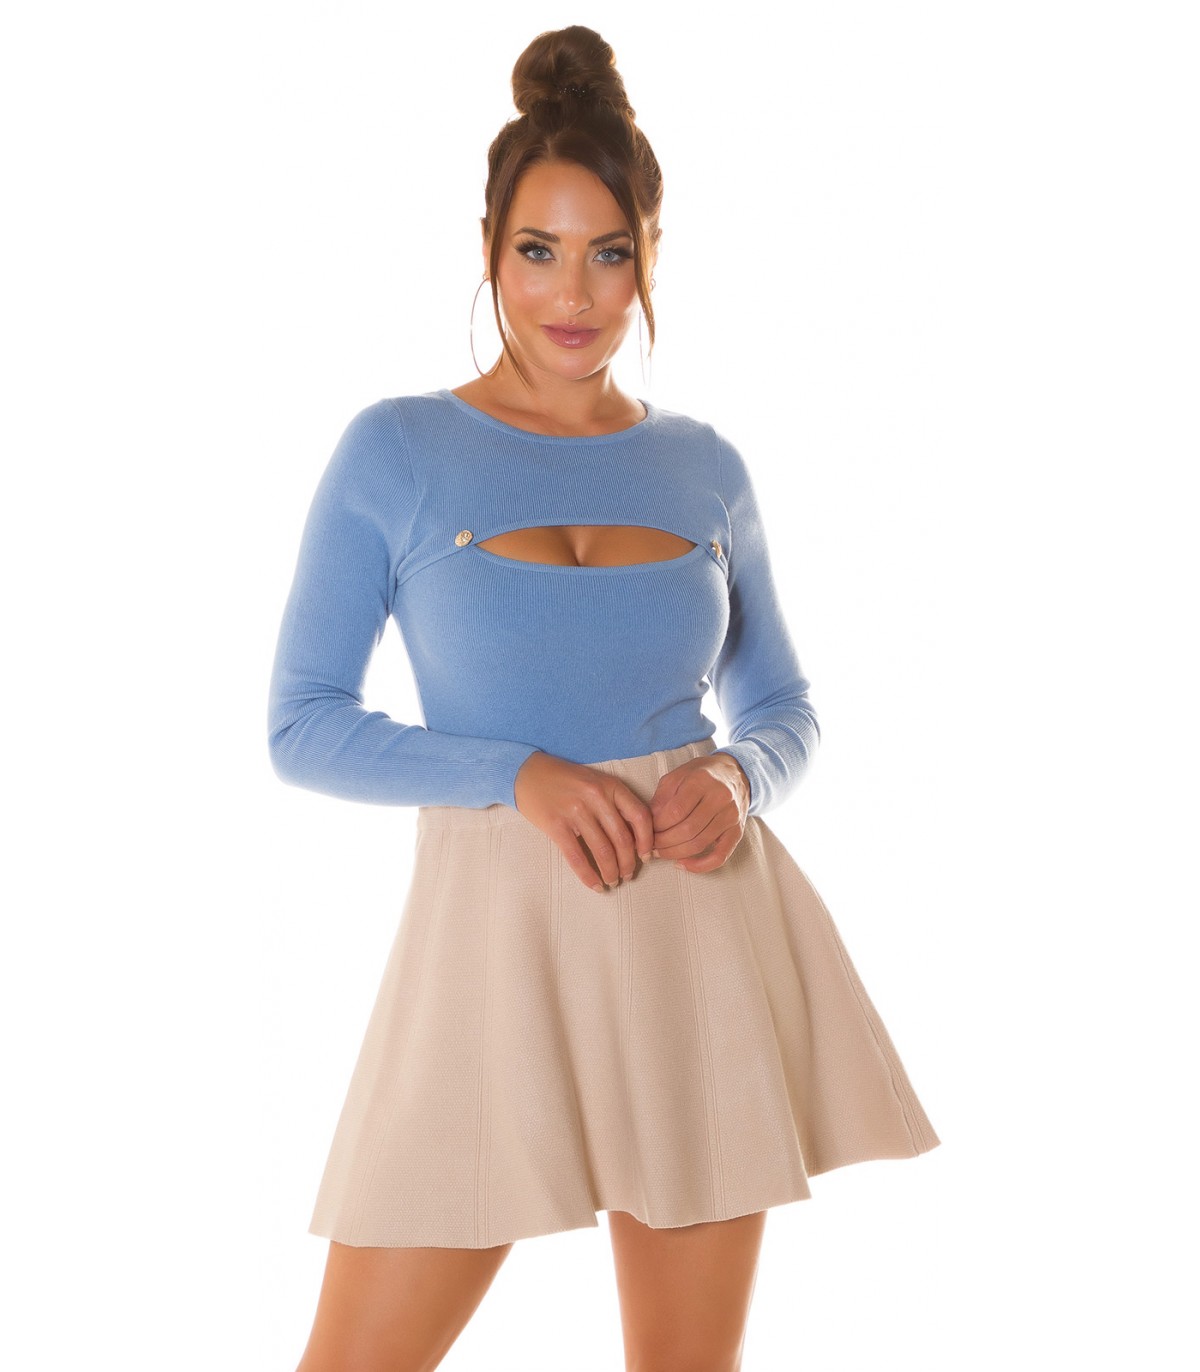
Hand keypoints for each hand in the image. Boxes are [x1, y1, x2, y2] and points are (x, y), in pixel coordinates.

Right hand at [513, 752, 655, 892]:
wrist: (527, 772)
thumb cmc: (564, 779)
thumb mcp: (595, 782)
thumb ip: (614, 802)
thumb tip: (633, 837)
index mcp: (610, 785)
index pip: (640, 816)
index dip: (646, 841)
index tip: (646, 856)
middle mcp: (596, 797)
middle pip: (622, 838)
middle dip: (628, 863)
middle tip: (628, 875)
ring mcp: (576, 811)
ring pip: (603, 850)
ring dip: (611, 872)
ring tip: (612, 881)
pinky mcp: (556, 825)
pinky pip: (577, 857)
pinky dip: (588, 875)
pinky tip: (594, 885)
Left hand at [648, 753, 750, 873]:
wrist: (736, 773)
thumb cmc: (701, 774)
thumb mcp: (677, 776)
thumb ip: (662, 798)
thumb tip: (650, 825)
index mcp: (701, 780)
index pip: (675, 811)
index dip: (657, 826)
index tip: (648, 830)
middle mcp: (720, 797)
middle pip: (687, 830)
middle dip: (663, 842)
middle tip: (651, 845)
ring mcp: (731, 816)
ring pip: (699, 844)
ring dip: (675, 853)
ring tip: (661, 852)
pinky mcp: (737, 831)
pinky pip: (720, 856)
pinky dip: (700, 866)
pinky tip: (683, 864)